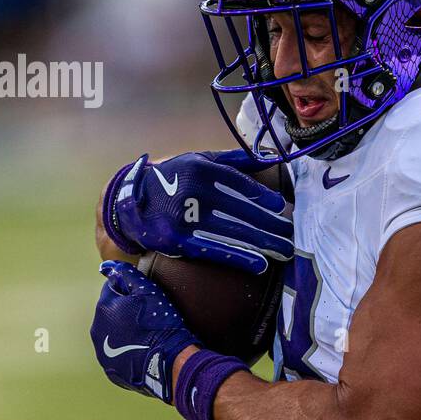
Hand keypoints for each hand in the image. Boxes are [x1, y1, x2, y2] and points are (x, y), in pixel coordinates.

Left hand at [91, 260, 198, 402]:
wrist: (169, 362)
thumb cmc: (160, 324)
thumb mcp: (148, 291)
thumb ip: (126, 274)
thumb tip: (106, 266)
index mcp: (104, 309)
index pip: (114, 290)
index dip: (132, 292)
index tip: (147, 300)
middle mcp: (98, 331)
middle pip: (113, 314)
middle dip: (127, 313)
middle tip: (150, 318)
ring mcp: (103, 354)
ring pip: (115, 335)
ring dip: (127, 333)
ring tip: (148, 336)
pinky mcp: (113, 371)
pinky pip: (120, 356)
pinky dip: (130, 352)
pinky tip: (146, 351)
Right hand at [103, 149, 292, 273]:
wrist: (128, 203)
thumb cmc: (172, 179)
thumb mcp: (196, 159)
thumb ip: (231, 160)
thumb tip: (266, 156)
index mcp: (201, 169)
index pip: (240, 184)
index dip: (263, 198)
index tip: (283, 207)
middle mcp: (194, 191)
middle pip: (242, 211)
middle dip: (271, 224)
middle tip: (292, 233)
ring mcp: (185, 217)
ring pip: (234, 232)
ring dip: (263, 243)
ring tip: (285, 250)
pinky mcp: (178, 240)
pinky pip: (214, 250)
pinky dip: (239, 257)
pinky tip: (260, 263)